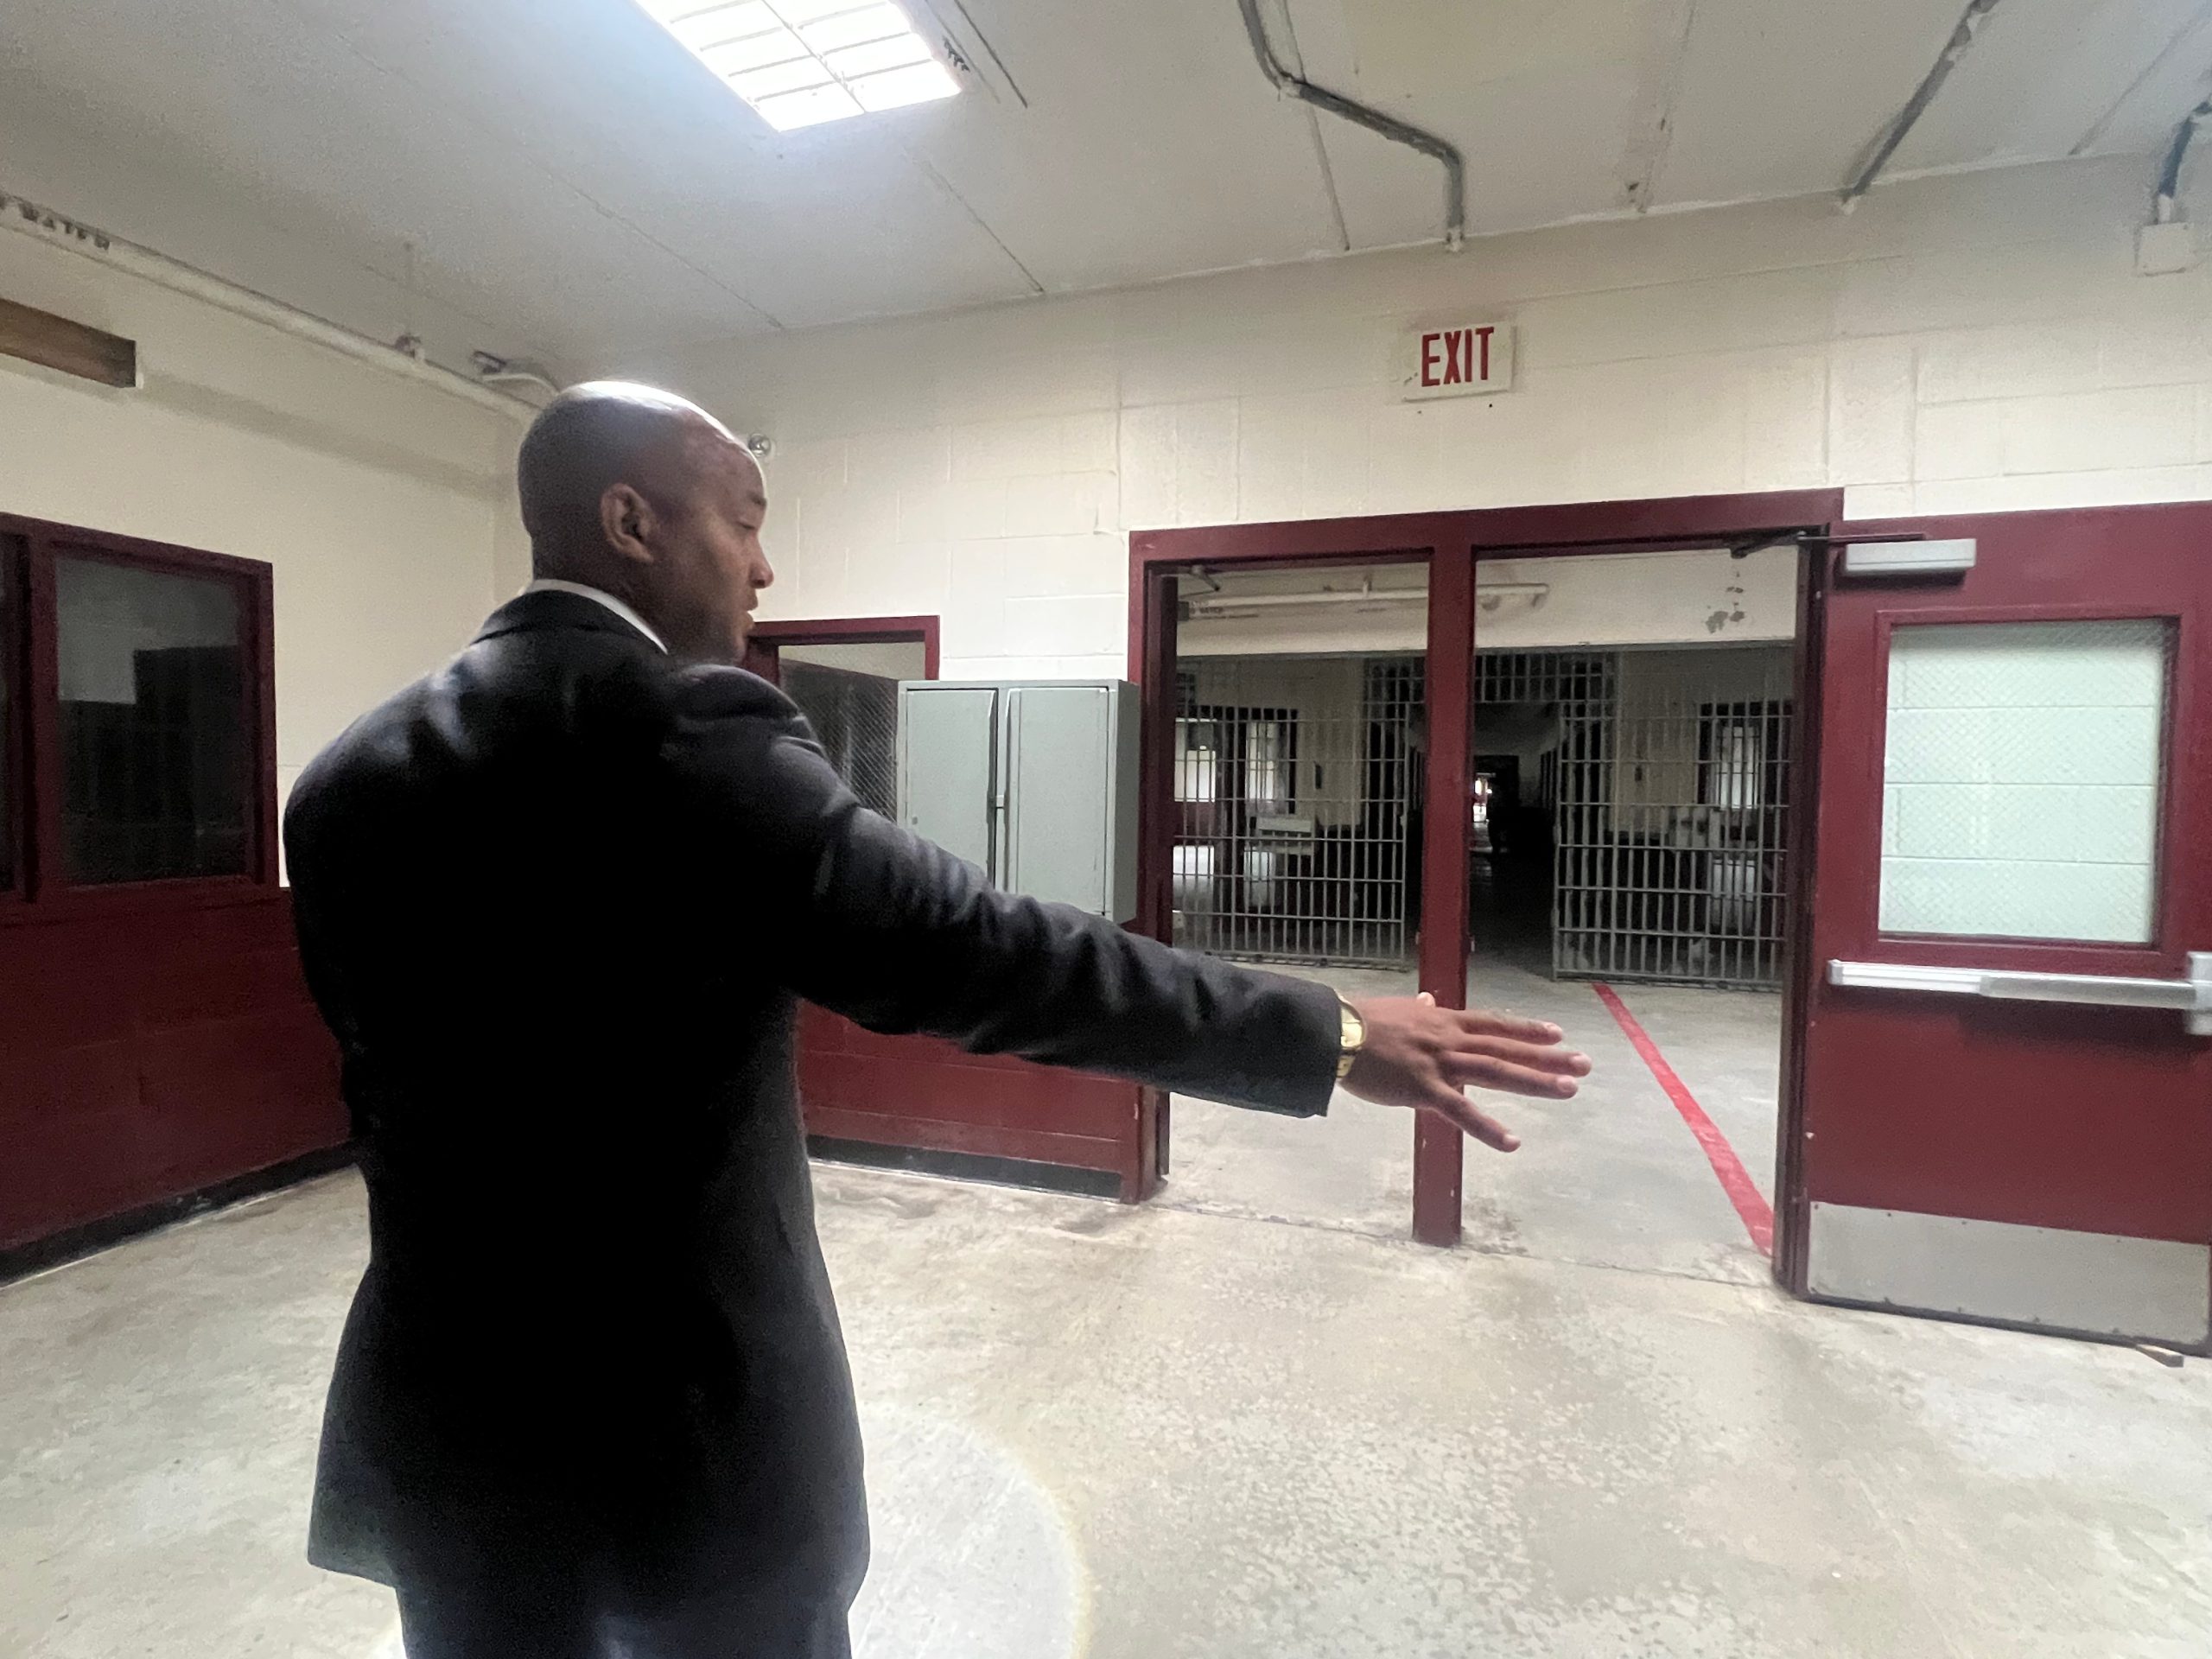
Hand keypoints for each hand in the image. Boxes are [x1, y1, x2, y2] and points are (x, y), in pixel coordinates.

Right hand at [1341, 993, 1588, 1152]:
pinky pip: (1461, 1111)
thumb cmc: (1360, 1021)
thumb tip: (1427, 1000)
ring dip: (1534, 1081)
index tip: (1557, 1034)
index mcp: (1444, 1021)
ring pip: (1495, 1072)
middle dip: (1548, 1057)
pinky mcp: (1424, 1090)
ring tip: (1568, 1090)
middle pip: (1507, 1048)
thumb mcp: (1398, 1009)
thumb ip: (1419, 1009)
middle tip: (1584, 1065)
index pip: (1494, 1024)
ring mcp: (1440, 1064)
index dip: (1527, 1030)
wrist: (1335, 1032)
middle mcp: (1450, 1040)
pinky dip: (1488, 1127)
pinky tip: (1512, 1142)